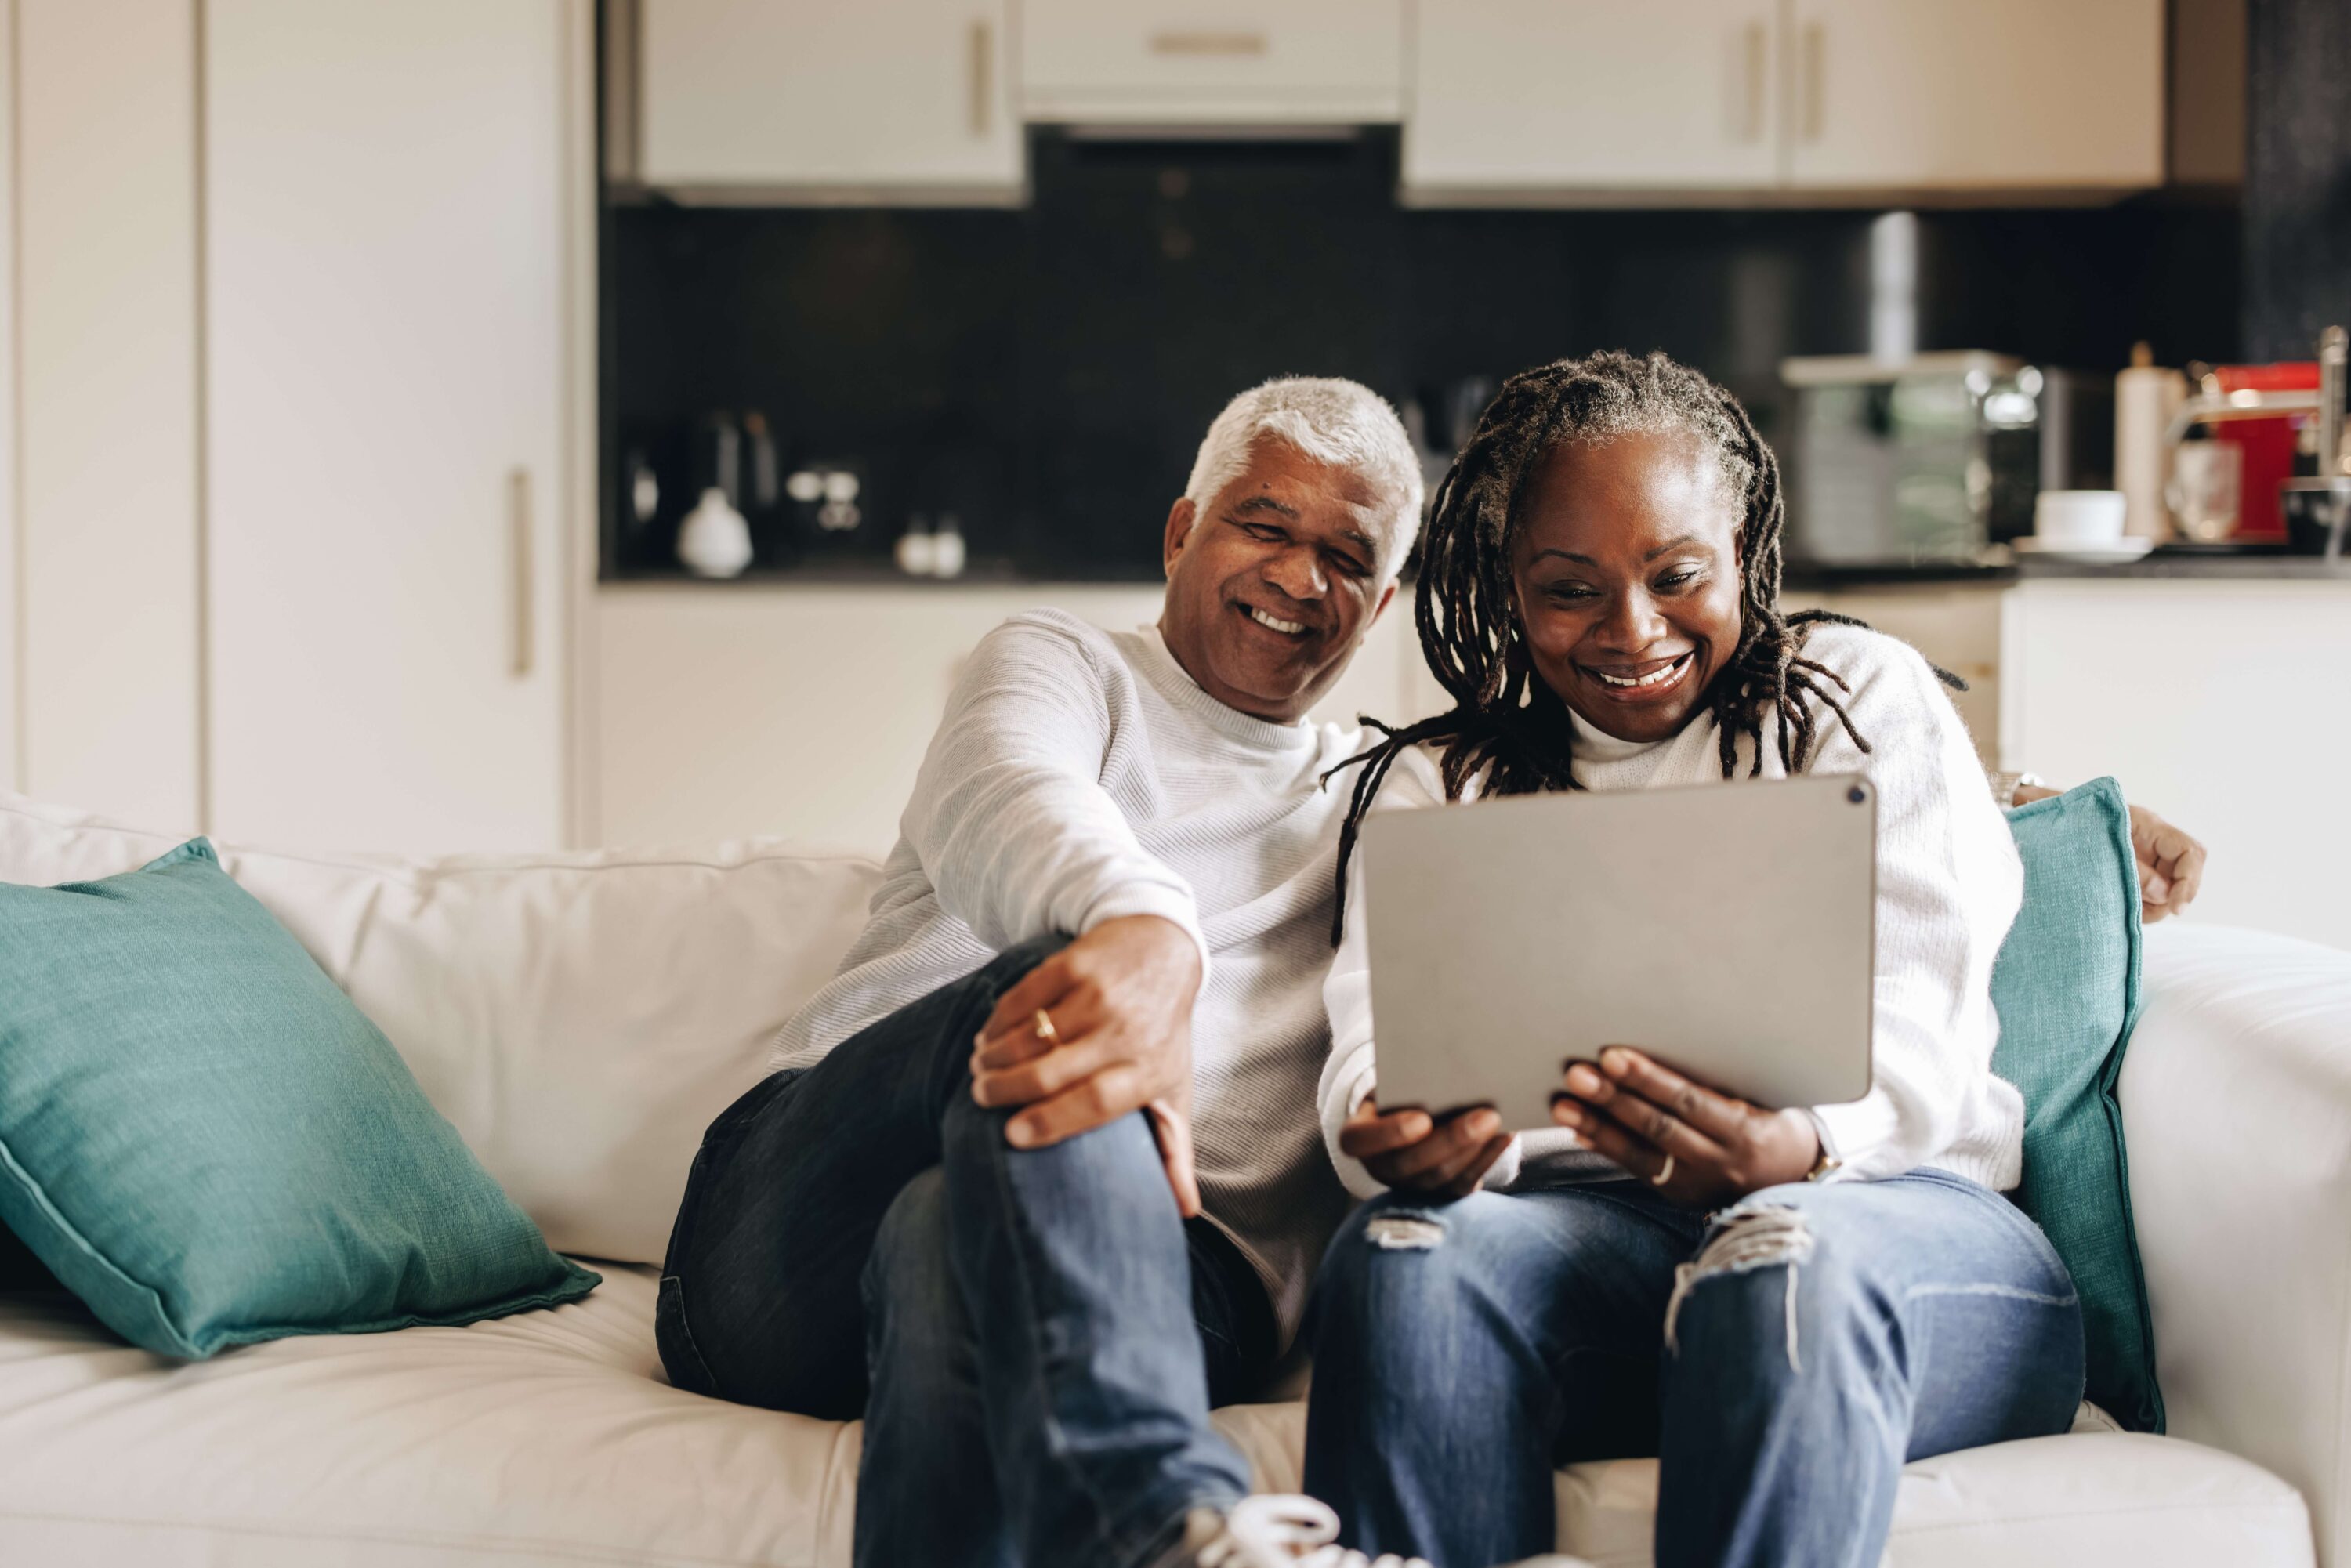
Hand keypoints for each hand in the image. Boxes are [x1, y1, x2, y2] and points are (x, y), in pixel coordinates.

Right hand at [969, 916, 1203, 1214]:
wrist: (1162, 950)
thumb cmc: (1162, 1032)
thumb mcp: (1173, 1087)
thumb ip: (1174, 1149)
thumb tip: (1186, 1212)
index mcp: (1146, 1070)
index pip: (1096, 1103)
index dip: (1052, 1122)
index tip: (1012, 1137)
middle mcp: (1124, 1031)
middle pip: (1050, 1071)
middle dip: (1004, 1090)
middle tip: (982, 1098)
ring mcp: (1098, 994)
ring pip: (1029, 1036)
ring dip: (994, 1057)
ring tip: (981, 1069)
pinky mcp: (1073, 964)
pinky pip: (1022, 999)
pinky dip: (996, 1021)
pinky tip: (988, 1036)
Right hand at [1337, 1096, 1511, 1198]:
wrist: (1406, 1113)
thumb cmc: (1396, 1089)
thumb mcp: (1390, 1081)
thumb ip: (1404, 1081)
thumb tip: (1442, 1066)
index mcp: (1357, 1136)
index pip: (1358, 1142)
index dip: (1389, 1134)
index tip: (1422, 1118)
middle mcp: (1380, 1168)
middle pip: (1410, 1164)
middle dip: (1451, 1140)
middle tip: (1486, 1115)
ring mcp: (1410, 1186)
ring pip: (1440, 1178)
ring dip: (1474, 1150)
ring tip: (1500, 1122)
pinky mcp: (1440, 1194)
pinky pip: (1464, 1183)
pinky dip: (1487, 1159)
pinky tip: (1505, 1135)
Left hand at [1550, 1047, 1818, 1209]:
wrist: (1796, 1177)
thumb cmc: (1771, 1118)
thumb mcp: (1758, 1098)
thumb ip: (1714, 1082)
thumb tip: (1654, 1051)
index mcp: (1745, 1130)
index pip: (1688, 1100)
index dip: (1648, 1079)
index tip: (1612, 1056)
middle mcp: (1720, 1161)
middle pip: (1658, 1127)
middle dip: (1614, 1100)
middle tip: (1577, 1073)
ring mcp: (1698, 1183)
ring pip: (1641, 1153)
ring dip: (1597, 1127)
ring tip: (1562, 1103)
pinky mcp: (1681, 1196)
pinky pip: (1638, 1169)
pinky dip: (1606, 1147)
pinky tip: (1579, 1129)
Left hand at [2013, 783, 2207, 922]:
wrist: (2040, 816)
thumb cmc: (2065, 817)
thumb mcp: (2095, 840)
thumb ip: (2129, 867)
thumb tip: (2163, 892)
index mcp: (2147, 826)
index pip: (2190, 852)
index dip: (2189, 881)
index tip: (2175, 909)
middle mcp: (2152, 844)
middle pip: (2182, 879)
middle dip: (2164, 901)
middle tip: (2133, 910)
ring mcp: (2144, 862)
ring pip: (2164, 895)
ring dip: (2145, 907)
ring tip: (2111, 902)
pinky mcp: (2131, 878)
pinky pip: (2145, 901)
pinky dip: (2132, 909)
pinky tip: (2107, 904)